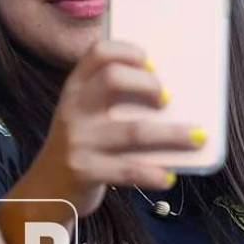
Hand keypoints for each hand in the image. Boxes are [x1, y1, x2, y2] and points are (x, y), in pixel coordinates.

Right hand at [21, 41, 201, 218]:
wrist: (45, 192)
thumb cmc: (81, 146)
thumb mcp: (85, 115)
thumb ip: (111, 99)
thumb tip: (171, 93)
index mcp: (76, 88)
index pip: (98, 53)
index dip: (128, 51)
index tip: (152, 62)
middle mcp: (74, 108)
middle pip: (113, 79)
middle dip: (148, 84)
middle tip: (167, 99)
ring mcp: (78, 140)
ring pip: (133, 131)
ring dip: (172, 134)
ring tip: (198, 136)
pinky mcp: (85, 170)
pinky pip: (128, 170)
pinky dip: (153, 173)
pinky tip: (169, 177)